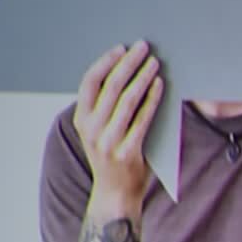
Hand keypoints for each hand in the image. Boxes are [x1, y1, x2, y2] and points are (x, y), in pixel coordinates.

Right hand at [74, 42, 164, 210]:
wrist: (115, 194)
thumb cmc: (112, 159)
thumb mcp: (99, 132)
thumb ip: (105, 110)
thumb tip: (125, 75)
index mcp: (81, 120)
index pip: (89, 83)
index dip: (105, 62)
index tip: (121, 48)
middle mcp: (91, 129)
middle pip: (110, 87)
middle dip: (128, 63)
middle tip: (143, 47)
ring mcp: (108, 141)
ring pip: (127, 100)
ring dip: (142, 77)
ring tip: (155, 62)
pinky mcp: (128, 151)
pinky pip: (142, 119)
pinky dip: (152, 99)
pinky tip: (160, 85)